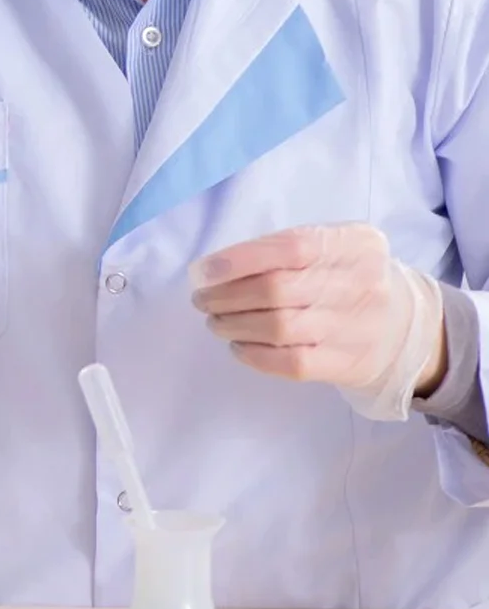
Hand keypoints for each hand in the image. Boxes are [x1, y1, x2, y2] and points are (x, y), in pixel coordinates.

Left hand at [190, 224, 445, 419]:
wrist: (405, 327)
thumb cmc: (348, 278)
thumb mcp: (332, 247)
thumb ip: (283, 249)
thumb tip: (214, 269)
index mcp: (354, 244)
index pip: (290, 248)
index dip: (238, 260)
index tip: (202, 272)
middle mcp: (361, 283)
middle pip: (277, 290)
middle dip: (225, 296)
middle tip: (202, 300)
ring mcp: (356, 327)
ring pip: (279, 328)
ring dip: (232, 325)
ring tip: (216, 321)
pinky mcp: (348, 364)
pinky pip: (290, 362)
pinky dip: (253, 355)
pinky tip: (238, 346)